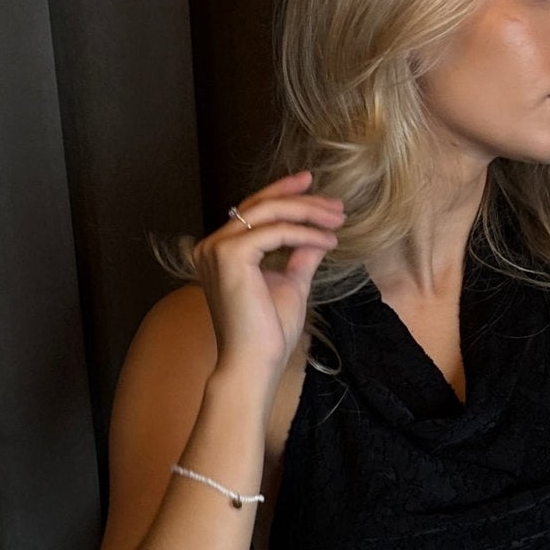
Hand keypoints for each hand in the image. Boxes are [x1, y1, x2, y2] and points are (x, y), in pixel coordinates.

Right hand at [191, 169, 343, 382]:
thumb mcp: (290, 284)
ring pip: (269, 212)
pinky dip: (305, 233)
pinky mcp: (230, 255)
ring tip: (338, 219)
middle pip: (261, 205)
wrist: (254, 362)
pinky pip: (275, 232)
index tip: (313, 186)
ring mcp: (217, 248)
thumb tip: (319, 234)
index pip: (252, 210)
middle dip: (302, 199)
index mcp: (220, 251)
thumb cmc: (268, 332)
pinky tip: (328, 240)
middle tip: (336, 203)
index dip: (283, 193)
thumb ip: (300, 256)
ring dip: (308, 212)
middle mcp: (211, 245)